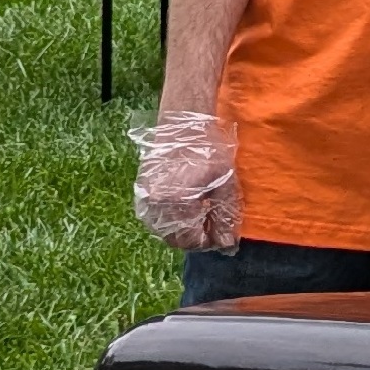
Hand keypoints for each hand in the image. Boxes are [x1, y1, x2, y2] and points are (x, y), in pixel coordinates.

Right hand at [131, 110, 242, 253]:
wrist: (183, 126)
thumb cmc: (208, 150)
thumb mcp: (225, 182)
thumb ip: (225, 215)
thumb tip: (227, 243)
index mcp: (176, 201)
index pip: (191, 239)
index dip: (208, 241)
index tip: (221, 237)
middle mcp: (155, 204)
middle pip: (176, 238)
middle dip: (196, 237)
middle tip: (212, 228)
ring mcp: (145, 200)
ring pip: (165, 230)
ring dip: (184, 230)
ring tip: (202, 216)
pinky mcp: (141, 194)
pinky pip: (156, 218)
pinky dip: (172, 219)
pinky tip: (187, 209)